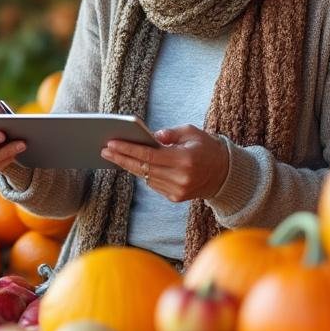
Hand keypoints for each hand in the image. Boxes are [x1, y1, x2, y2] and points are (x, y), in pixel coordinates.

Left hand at [101, 125, 229, 202]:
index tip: (111, 143)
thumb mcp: (192, 132)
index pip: (149, 156)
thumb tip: (150, 137)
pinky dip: (143, 174)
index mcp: (184, 160)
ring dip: (129, 166)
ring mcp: (177, 190)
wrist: (224, 173)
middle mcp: (180, 178)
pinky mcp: (175, 197)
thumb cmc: (206, 147)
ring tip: (114, 155)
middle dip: (121, 158)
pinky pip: (153, 184)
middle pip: (143, 168)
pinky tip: (132, 164)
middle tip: (104, 150)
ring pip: (145, 177)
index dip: (128, 149)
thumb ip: (170, 133)